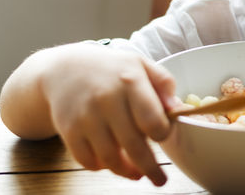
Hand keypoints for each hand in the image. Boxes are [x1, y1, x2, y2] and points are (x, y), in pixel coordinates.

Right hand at [41, 44, 181, 184]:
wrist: (65, 69)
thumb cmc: (112, 69)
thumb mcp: (141, 64)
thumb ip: (164, 83)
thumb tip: (178, 109)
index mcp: (131, 81)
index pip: (151, 119)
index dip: (162, 133)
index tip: (164, 136)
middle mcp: (107, 100)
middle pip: (133, 144)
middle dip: (150, 167)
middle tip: (160, 180)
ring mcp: (86, 116)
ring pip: (109, 157)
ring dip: (126, 171)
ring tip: (137, 174)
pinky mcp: (68, 130)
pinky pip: (86, 159)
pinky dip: (100, 167)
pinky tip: (110, 163)